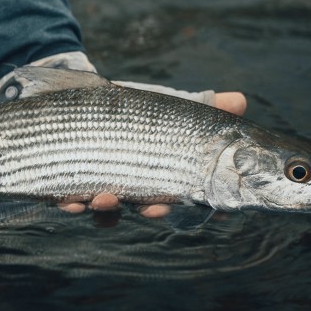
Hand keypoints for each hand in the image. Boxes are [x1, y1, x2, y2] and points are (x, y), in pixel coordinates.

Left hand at [56, 90, 246, 216]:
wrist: (86, 101)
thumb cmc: (137, 111)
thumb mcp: (170, 105)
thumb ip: (205, 106)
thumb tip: (240, 99)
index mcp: (164, 174)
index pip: (189, 195)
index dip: (204, 205)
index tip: (214, 210)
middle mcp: (136, 188)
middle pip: (149, 207)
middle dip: (153, 211)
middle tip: (156, 210)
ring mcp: (104, 188)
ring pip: (109, 209)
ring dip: (108, 210)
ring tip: (104, 199)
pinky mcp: (72, 184)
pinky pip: (70, 202)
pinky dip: (71, 205)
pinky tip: (71, 201)